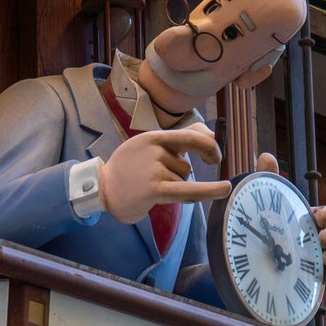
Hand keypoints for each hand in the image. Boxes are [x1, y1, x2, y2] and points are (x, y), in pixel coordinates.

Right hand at [100, 126, 229, 224]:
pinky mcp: (154, 188)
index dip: (208, 145)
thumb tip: (211, 136)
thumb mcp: (147, 147)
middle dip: (182, 173)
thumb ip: (176, 142)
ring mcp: (153, 168)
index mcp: (153, 137)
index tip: (215, 156)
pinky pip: (188, 190)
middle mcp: (154, 149)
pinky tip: (225, 189)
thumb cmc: (127, 170)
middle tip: (179, 174)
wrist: (101, 190)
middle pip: (185, 165)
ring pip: (182, 179)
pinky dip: (209, 190)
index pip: (189, 135)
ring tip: (147, 188)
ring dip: (171, 187)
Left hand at [254, 152, 325, 283]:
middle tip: (319, 240)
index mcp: (315, 218)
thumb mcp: (265, 204)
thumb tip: (266, 156)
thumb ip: (267, 179)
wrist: (257, 263)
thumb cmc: (266, 229)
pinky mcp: (325, 274)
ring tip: (322, 259)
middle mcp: (324, 235)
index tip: (318, 218)